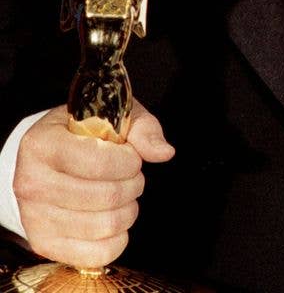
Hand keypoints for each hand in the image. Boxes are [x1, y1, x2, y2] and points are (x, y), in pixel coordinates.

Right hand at [13, 101, 173, 268]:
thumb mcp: (114, 116)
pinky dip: (118, 239)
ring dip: (128, 209)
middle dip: (134, 184)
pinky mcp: (43, 243)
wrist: (49, 154)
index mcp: (43, 144)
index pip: (99, 163)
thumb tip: (164, 152)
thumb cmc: (84, 132)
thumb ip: (142, 130)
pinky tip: (115, 217)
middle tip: (132, 175)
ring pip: (105, 225)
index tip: (132, 156)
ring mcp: (34, 216)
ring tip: (123, 193)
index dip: (130, 161)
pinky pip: (96, 254)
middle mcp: (31, 182)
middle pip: (107, 196)